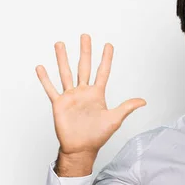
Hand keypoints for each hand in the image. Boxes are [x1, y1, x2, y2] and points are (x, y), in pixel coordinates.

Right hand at [36, 34, 145, 157]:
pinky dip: (45, 79)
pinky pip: (51, 89)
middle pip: (84, 66)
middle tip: (85, 36)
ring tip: (60, 44)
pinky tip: (41, 67)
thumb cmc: (98, 135)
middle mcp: (84, 92)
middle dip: (85, 51)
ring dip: (63, 58)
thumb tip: (143, 101)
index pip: (103, 72)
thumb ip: (127, 107)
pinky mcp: (59, 104)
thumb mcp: (115, 119)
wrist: (82, 148)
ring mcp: (71, 96)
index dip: (106, 58)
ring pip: (66, 73)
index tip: (108, 45)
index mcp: (97, 94)